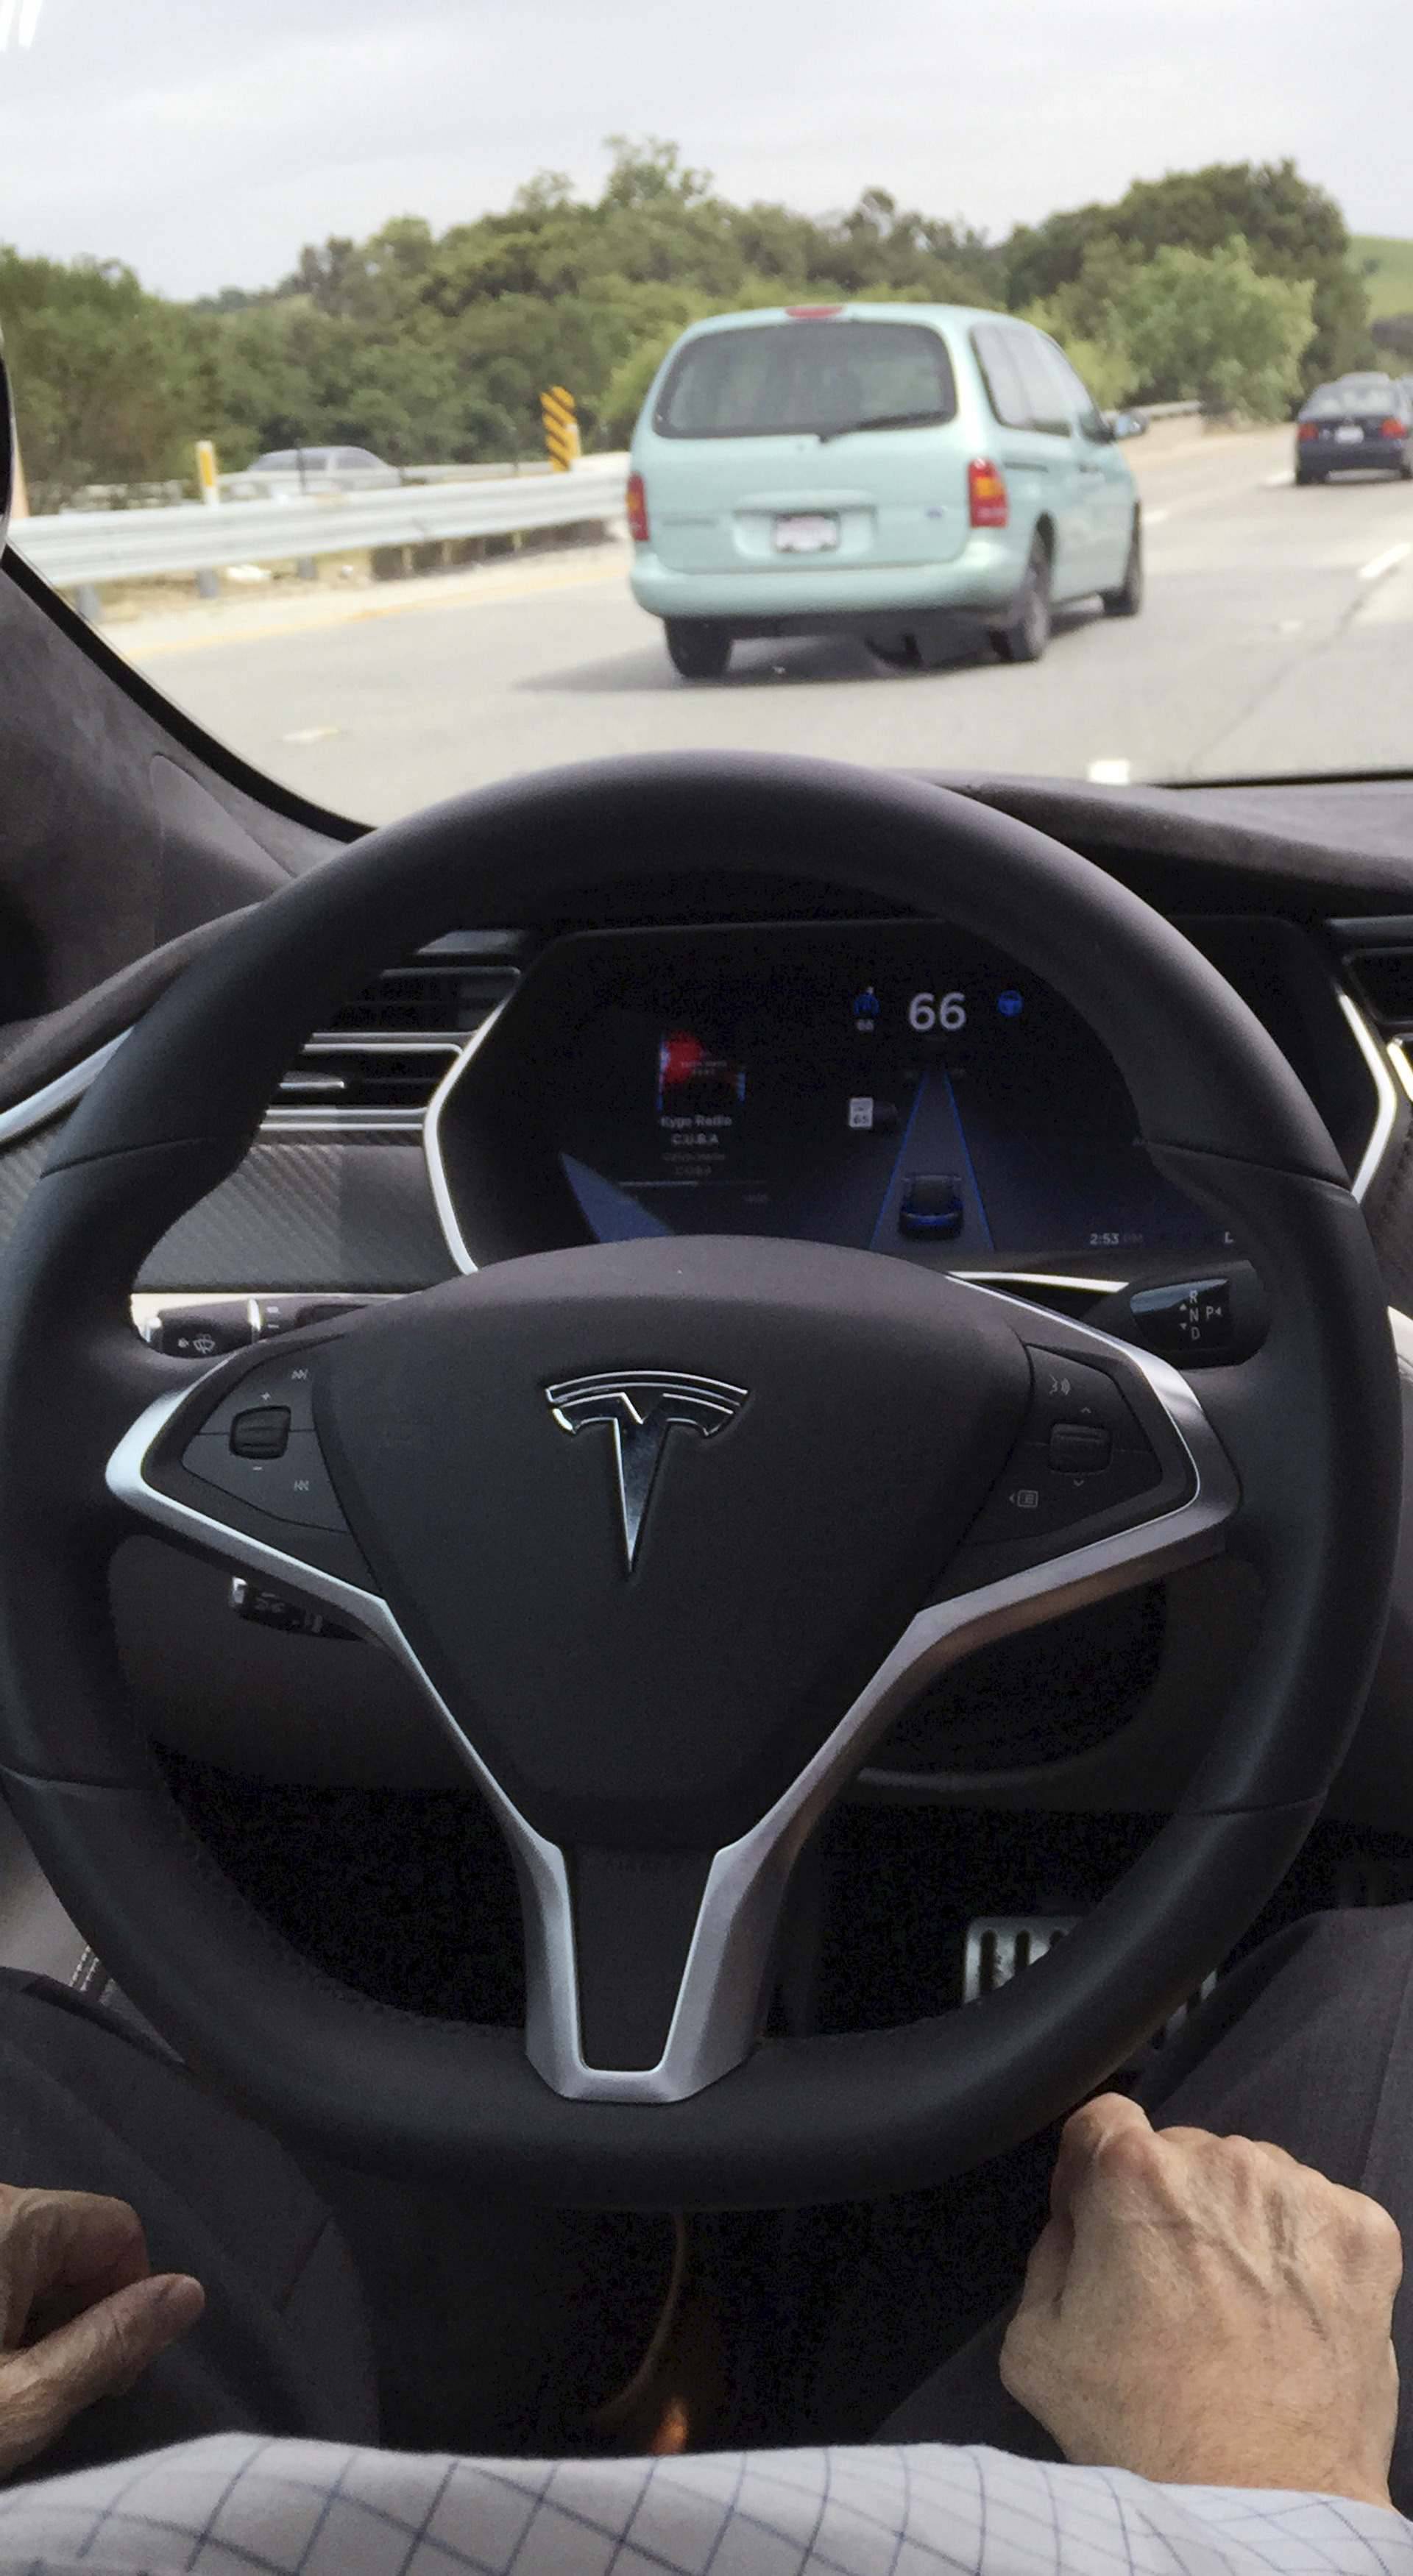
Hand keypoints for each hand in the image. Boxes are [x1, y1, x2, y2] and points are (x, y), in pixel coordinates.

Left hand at [0, 2183, 203, 2474]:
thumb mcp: (27, 2399)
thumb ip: (113, 2342)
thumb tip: (192, 2291)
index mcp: (11, 2218)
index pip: (118, 2230)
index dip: (133, 2300)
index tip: (109, 2376)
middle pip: (79, 2244)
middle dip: (89, 2313)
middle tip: (63, 2389)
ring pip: (41, 2259)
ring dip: (47, 2318)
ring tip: (21, 2384)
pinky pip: (6, 2267)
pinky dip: (11, 2313)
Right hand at [1000, 2093, 1401, 2507]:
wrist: (1256, 2500)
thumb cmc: (1148, 2430)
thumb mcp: (1034, 2342)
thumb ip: (1048, 2252)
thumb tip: (1078, 2220)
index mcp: (1134, 2175)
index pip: (1102, 2121)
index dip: (1091, 2175)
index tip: (1102, 2222)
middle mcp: (1222, 2164)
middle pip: (1182, 2155)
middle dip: (1169, 2206)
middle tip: (1170, 2290)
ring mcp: (1302, 2195)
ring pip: (1253, 2181)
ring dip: (1240, 2225)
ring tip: (1236, 2312)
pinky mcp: (1363, 2236)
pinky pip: (1319, 2216)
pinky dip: (1303, 2254)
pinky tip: (1285, 2315)